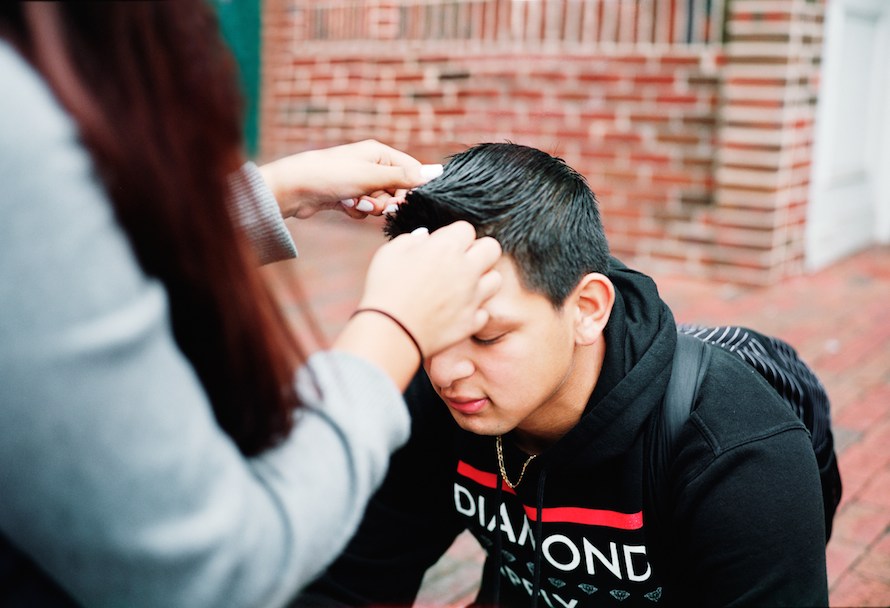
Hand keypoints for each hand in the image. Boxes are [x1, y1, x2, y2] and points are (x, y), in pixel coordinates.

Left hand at [257, 140, 441, 219]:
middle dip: (387, 201)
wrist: (293, 189)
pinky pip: (365, 209)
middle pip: (397, 190)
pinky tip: (344, 205)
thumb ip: (404, 177)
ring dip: (370, 207)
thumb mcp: (372, 176)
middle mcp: (371, 165)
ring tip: (354, 202)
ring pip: (381, 202)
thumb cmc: (330, 175)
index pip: (411, 171)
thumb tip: (437, 173)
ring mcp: (360, 182)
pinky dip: (357, 211)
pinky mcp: (349, 197)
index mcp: (380, 153)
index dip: (411, 189)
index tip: (403, 201)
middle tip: (373, 203)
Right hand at [332, 222, 501, 388]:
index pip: (467, 228)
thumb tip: (425, 237)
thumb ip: (411, 239)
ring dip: (482, 279)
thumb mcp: (390, 253)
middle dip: (479, 250)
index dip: (455, 235)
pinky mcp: (472, 321)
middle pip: (492, 248)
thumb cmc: (385, 289)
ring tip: (462, 286)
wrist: (390, 332)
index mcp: (447, 248)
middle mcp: (466, 269)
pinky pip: (484, 311)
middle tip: (460, 261)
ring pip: (496, 279)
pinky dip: (473, 310)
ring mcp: (472, 297)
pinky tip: (456, 311)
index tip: (443, 246)